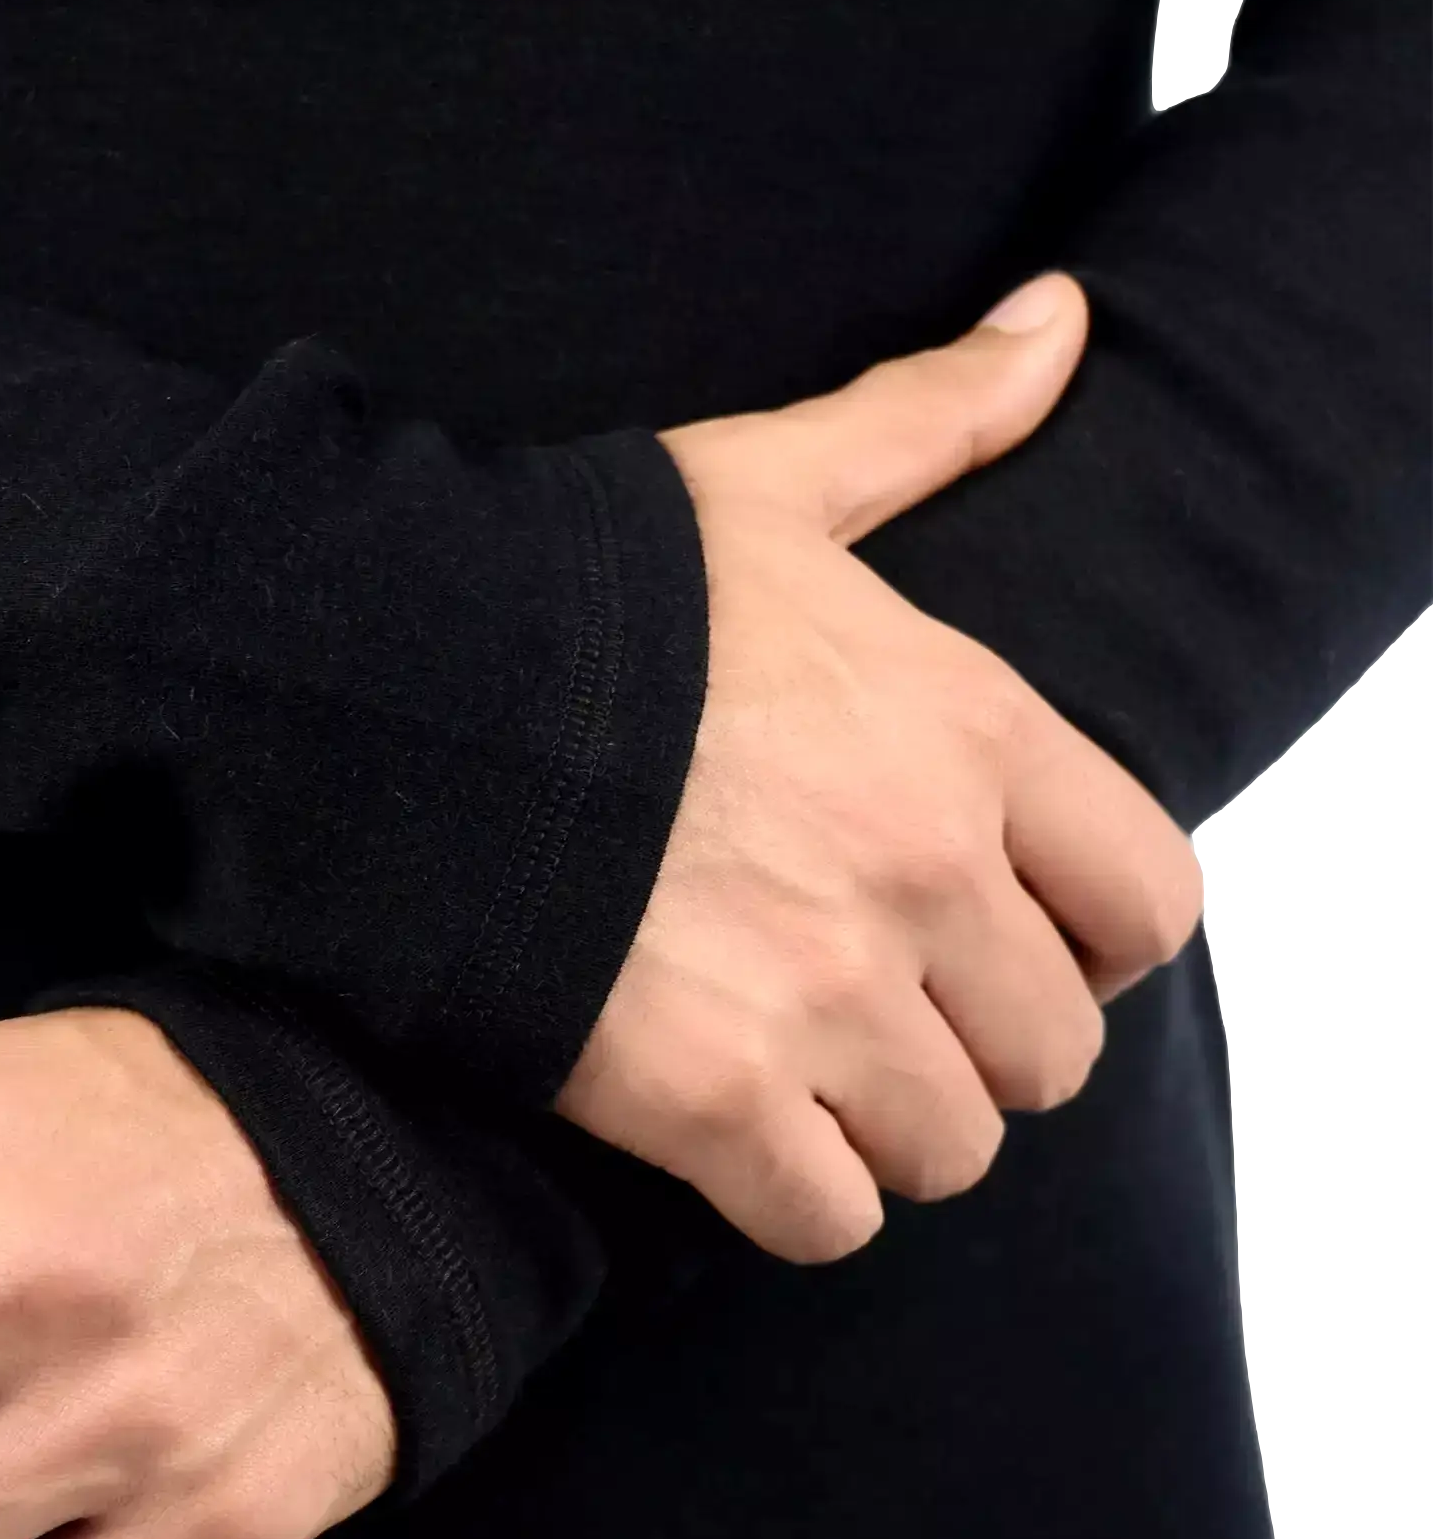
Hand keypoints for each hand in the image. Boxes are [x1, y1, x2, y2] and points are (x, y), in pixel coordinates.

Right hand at [554, 272, 1202, 1264]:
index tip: (1015, 940)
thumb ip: (929, 420)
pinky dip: (797, 1198)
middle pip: (1051, 1056)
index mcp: (965, 732)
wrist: (390, 697)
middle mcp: (923, 876)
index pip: (1148, 904)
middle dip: (976, 1050)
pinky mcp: (705, 1100)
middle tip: (882, 1019)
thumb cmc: (581, 594)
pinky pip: (830, 1219)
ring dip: (887, 1132)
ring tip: (804, 1078)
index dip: (1094, 942)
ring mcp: (819, 998)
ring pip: (950, 1151)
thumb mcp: (765, 486)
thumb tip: (1064, 319)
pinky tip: (738, 1140)